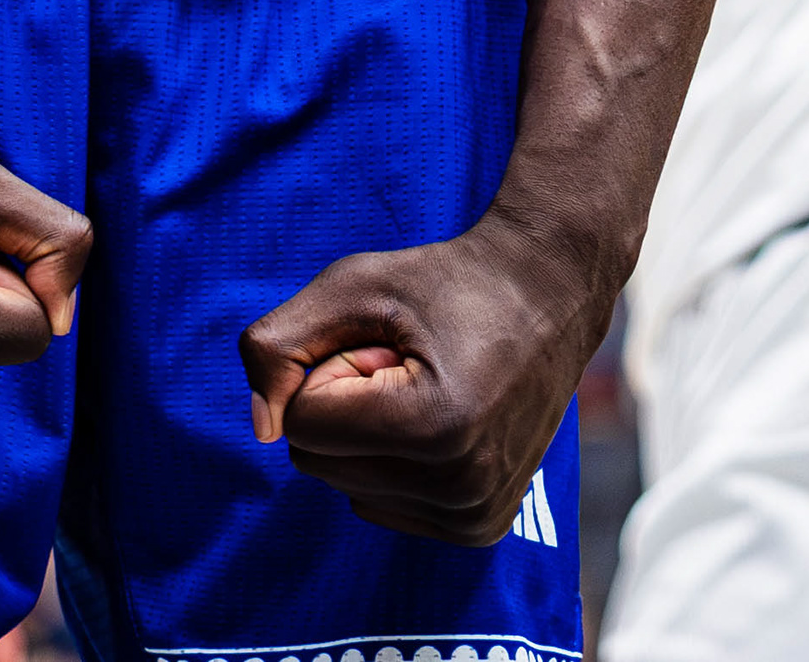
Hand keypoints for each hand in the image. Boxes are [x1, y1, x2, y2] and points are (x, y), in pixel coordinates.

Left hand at [241, 210, 603, 545]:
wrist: (548, 293)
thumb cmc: (445, 280)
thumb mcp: (354, 283)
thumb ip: (281, 343)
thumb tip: (260, 426)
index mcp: (432, 426)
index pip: (304, 423)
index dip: (330, 366)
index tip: (386, 340)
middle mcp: (459, 486)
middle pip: (320, 463)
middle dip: (346, 404)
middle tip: (406, 361)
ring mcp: (475, 515)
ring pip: (349, 488)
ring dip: (371, 434)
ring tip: (428, 387)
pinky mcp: (480, 528)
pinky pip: (383, 507)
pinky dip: (394, 464)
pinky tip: (441, 420)